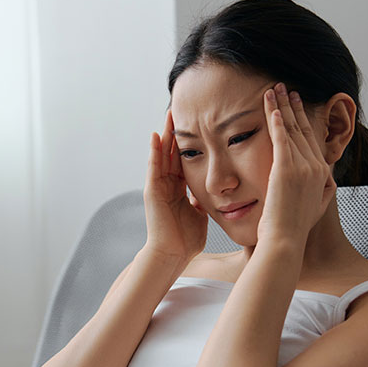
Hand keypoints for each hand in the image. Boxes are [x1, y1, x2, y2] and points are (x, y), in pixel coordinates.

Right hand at [142, 108, 207, 263]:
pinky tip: (156, 135)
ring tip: (169, 116)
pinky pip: (153, 167)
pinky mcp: (151, 192)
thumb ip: (203, 201)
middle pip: (172, 153)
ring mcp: (158, 187)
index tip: (198, 125)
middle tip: (182, 111)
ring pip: (161, 155)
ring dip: (164, 135)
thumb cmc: (186, 240)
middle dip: (177, 133)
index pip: (185, 160)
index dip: (191, 143)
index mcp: (179, 189)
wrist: (172, 255)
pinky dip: (153, 151)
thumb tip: (215, 193)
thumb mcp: (200, 214)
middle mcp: (167, 185)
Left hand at [257, 83, 335, 244]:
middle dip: (293, 105)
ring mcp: (302, 167)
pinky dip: (276, 120)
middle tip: (286, 88)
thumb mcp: (317, 207)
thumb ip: (324, 191)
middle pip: (303, 128)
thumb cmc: (294, 229)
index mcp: (322, 174)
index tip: (297, 104)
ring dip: (282, 106)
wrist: (285, 240)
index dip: (303, 119)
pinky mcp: (286, 169)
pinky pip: (281, 138)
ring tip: (274, 89)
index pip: (311, 139)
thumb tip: (328, 181)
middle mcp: (316, 166)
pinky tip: (271, 106)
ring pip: (291, 128)